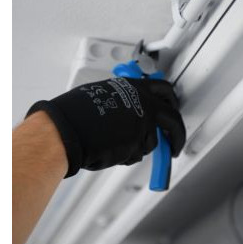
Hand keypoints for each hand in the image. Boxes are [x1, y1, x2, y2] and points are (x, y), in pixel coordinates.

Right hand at [26, 77, 185, 176]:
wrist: (65, 129)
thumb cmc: (75, 113)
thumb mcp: (103, 94)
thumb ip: (123, 100)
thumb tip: (130, 111)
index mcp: (134, 87)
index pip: (165, 91)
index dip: (171, 103)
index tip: (173, 110)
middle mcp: (143, 104)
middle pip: (173, 119)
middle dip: (177, 134)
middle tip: (175, 143)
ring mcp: (142, 124)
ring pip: (151, 142)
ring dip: (138, 146)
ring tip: (114, 144)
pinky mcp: (137, 144)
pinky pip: (136, 154)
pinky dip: (126, 155)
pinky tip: (109, 149)